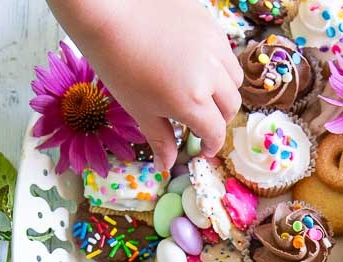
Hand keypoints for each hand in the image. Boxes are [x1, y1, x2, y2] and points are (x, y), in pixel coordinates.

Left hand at [48, 0, 242, 168]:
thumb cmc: (119, 65)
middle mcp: (211, 74)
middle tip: (201, 124)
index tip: (202, 149)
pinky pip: (225, 52)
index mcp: (193, 101)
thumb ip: (161, 139)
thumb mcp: (140, 110)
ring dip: (223, 92)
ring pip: (234, 78)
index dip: (210, 146)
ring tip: (203, 94)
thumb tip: (167, 165)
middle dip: (218, 120)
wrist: (109, 14)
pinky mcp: (209, 24)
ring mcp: (214, 46)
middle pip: (231, 107)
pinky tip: (197, 66)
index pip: (215, 132)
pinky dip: (218, 65)